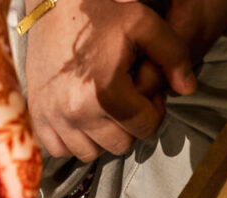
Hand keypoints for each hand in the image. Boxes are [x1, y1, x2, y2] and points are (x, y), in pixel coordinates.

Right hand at [25, 0, 198, 158]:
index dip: (154, 110)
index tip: (146, 90)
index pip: (145, 127)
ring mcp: (53, 117)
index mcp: (105, 91)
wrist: (54, 5)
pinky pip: (60, 150)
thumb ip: (173, 55)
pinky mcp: (37, 117)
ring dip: (101, 136)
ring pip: (90, 153)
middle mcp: (76, 112)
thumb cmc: (102, 10)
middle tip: (126, 96)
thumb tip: (189, 90)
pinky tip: (80, 115)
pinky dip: (72, 139)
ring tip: (103, 106)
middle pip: (119, 145)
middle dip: (129, 124)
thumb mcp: (144, 23)